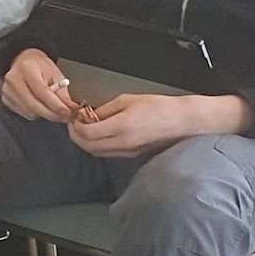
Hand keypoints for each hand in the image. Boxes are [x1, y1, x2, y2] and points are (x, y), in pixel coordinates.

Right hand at [1, 48, 74, 122]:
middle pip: (33, 104)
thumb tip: (71, 108)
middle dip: (52, 114)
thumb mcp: (56, 75)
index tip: (67, 112)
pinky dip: (35, 113)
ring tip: (52, 108)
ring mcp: (7, 89)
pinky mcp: (5, 98)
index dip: (55, 104)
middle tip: (64, 117)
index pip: (41, 91)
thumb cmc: (41, 67)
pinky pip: (24, 113)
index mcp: (27, 68)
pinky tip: (40, 105)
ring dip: (44, 114)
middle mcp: (14, 78)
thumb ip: (63, 94)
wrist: (25, 62)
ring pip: (29, 112)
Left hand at [69, 93, 197, 157]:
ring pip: (97, 152)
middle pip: (88, 147)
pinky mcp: (133, 155)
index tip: (73, 118)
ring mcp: (128, 152)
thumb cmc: (158, 107)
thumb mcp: (126, 100)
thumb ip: (105, 110)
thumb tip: (88, 115)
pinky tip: (101, 134)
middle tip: (74, 124)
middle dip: (76, 136)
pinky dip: (99, 145)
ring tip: (86, 128)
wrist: (182, 121)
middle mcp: (123, 143)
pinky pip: (108, 153)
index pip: (86, 134)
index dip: (74, 126)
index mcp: (120, 127)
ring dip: (86, 142)